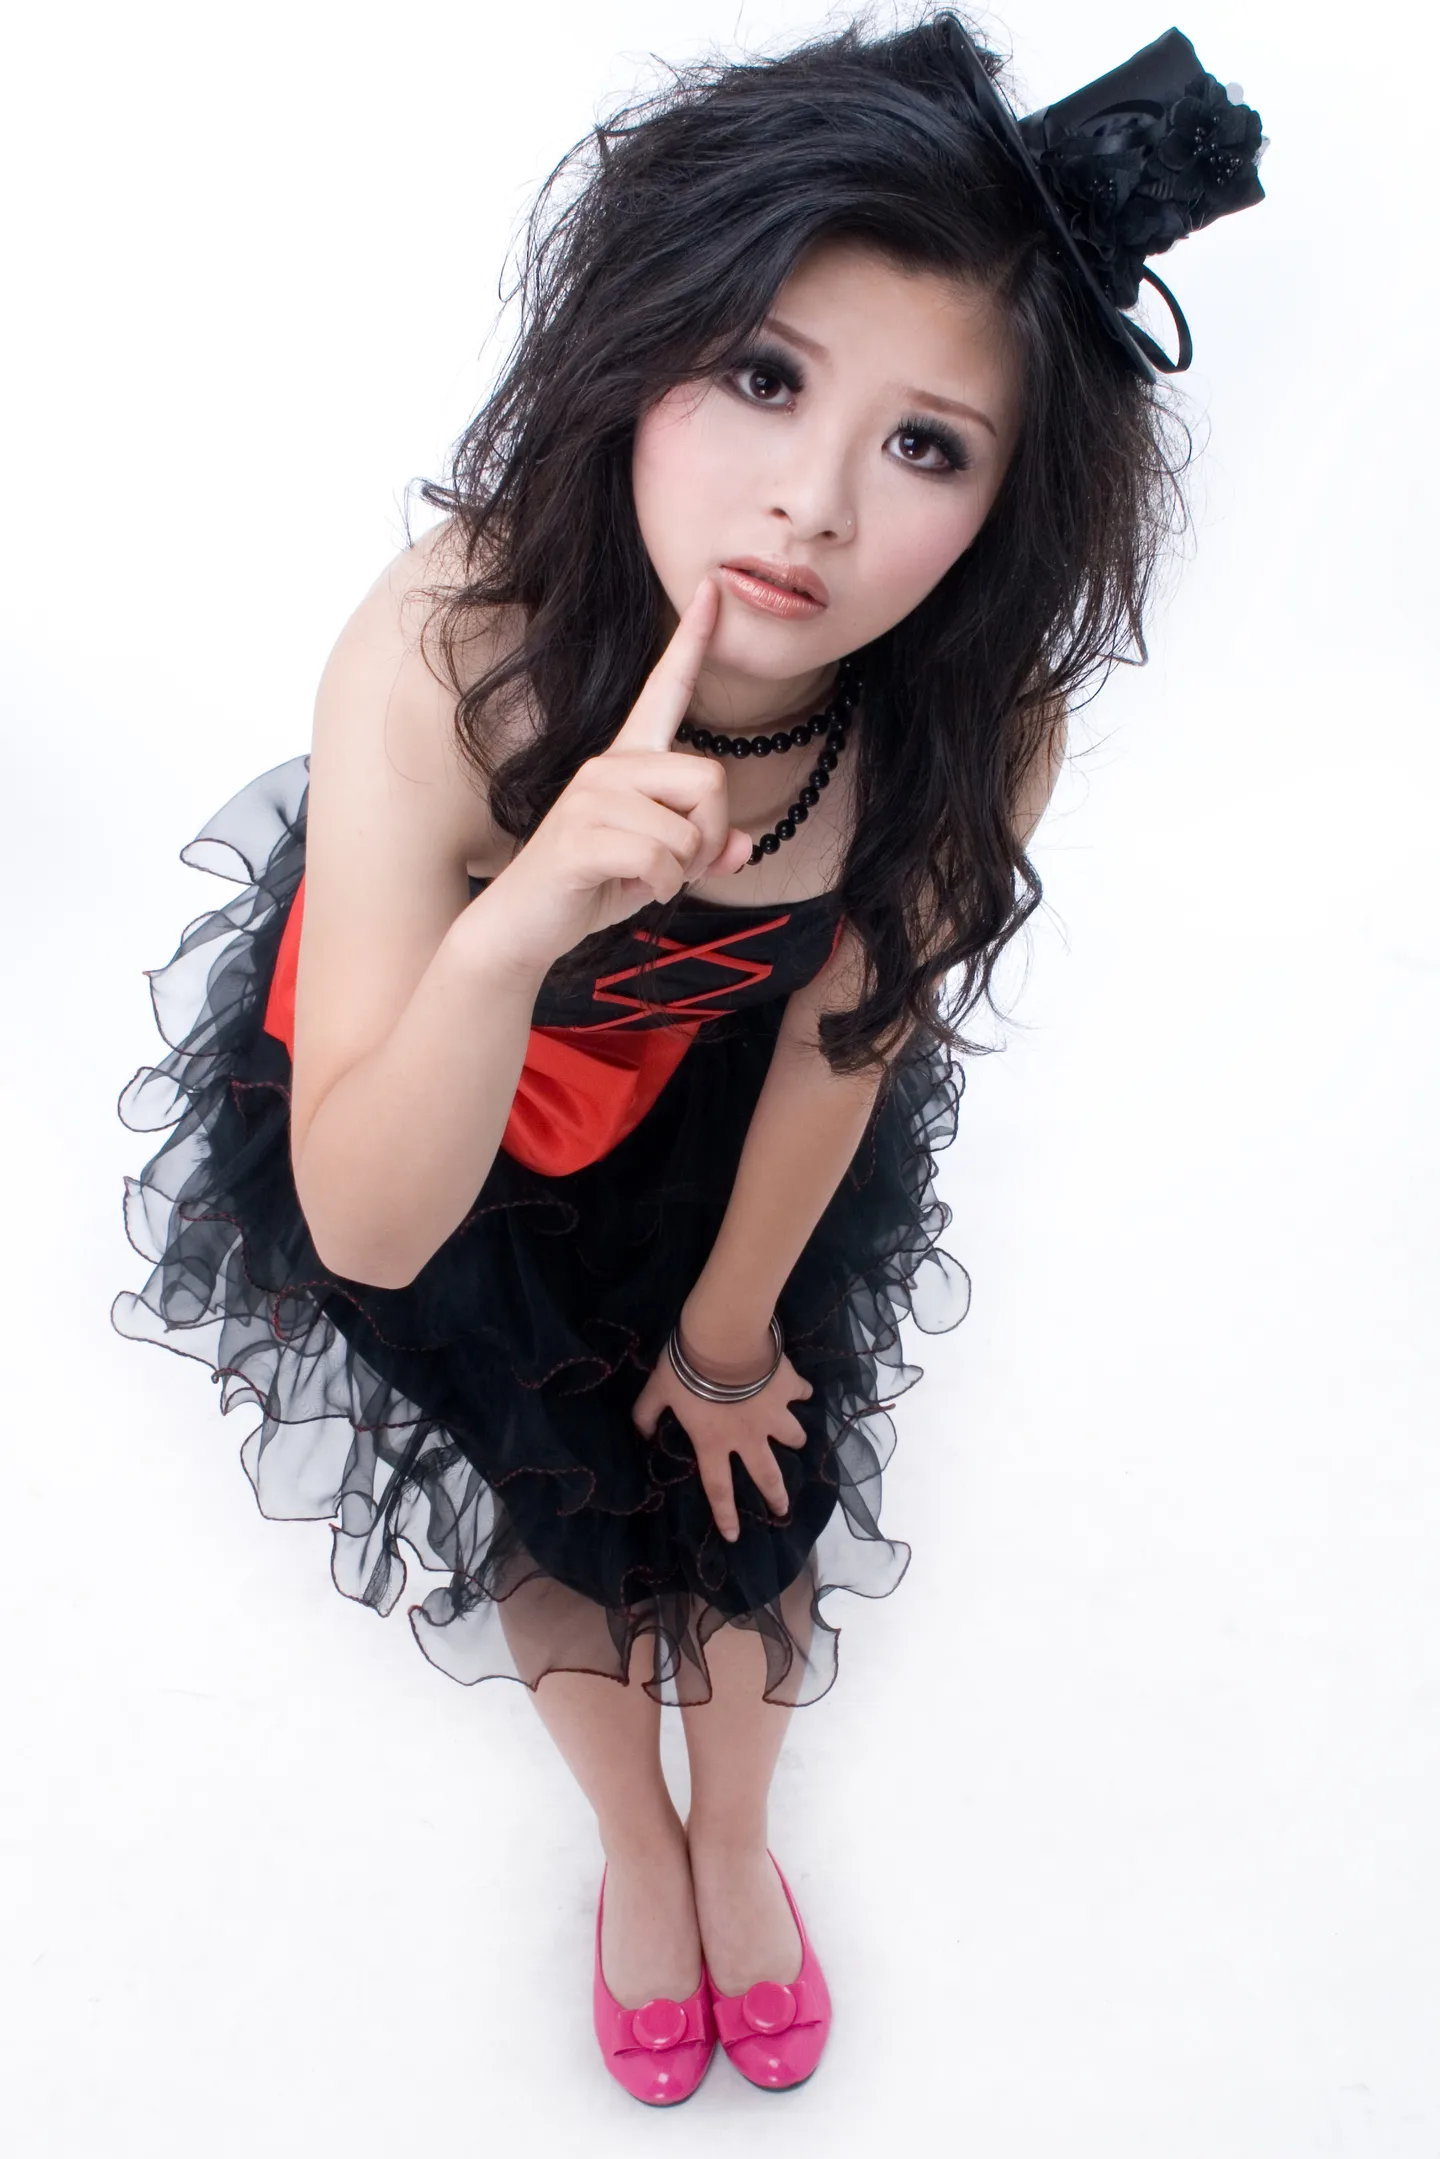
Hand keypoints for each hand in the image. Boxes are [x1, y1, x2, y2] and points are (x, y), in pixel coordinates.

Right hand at [471, 578, 754, 975]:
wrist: (524, 925)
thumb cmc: (592, 888)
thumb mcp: (660, 867)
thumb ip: (704, 850)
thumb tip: (746, 849)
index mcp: (629, 761)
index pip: (665, 689)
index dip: (692, 642)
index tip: (711, 590)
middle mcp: (609, 766)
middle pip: (711, 778)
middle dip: (711, 834)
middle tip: (679, 866)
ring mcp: (591, 796)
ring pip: (689, 829)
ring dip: (682, 872)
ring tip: (645, 881)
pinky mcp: (580, 835)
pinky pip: (661, 859)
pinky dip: (661, 887)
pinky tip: (632, 891)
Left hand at [630, 1326, 813, 1543]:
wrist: (724, 1338)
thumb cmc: (687, 1369)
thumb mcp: (658, 1390)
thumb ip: (646, 1413)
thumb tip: (639, 1432)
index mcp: (714, 1442)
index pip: (718, 1488)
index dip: (725, 1514)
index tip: (733, 1535)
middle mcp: (748, 1437)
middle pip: (767, 1476)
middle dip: (777, 1496)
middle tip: (783, 1510)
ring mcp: (773, 1414)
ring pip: (793, 1437)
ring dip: (795, 1440)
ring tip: (797, 1440)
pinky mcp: (788, 1388)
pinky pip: (801, 1394)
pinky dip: (802, 1393)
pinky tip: (802, 1391)